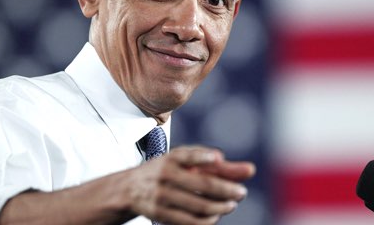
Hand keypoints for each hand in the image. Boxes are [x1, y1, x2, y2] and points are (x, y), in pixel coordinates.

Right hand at [123, 146, 254, 224]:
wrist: (130, 188)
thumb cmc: (166, 171)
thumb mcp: (185, 162)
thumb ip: (215, 164)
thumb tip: (244, 167)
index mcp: (173, 157)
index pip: (189, 155)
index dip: (202, 156)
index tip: (218, 158)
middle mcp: (166, 174)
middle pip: (203, 184)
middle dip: (227, 190)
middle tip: (241, 193)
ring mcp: (162, 195)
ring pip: (199, 205)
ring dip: (221, 207)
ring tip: (231, 205)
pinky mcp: (160, 213)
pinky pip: (190, 221)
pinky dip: (207, 220)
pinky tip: (215, 216)